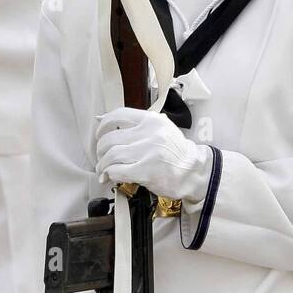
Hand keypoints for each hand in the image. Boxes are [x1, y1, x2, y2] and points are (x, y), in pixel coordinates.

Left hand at [94, 107, 211, 202]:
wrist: (193, 171)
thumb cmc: (175, 151)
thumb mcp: (160, 129)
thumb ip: (135, 124)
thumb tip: (101, 119)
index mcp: (151, 120)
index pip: (118, 115)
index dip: (103, 125)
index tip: (99, 134)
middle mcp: (148, 133)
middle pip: (110, 139)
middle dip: (100, 150)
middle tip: (101, 157)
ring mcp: (146, 152)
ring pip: (111, 155)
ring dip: (102, 164)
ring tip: (103, 170)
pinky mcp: (145, 171)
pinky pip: (116, 171)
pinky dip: (109, 174)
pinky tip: (110, 177)